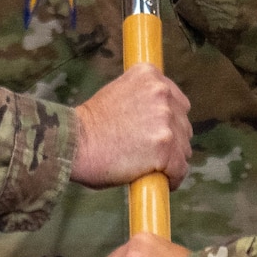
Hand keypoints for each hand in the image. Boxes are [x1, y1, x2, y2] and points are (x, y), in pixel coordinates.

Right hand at [71, 63, 192, 186]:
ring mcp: (165, 119)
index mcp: (150, 75)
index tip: (160, 134)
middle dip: (172, 141)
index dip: (169, 121)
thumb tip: (158, 120)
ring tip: (152, 168)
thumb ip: (142, 100)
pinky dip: (173, 178)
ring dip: (172, 160)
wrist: (73, 143)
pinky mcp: (165, 147)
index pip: (176, 101)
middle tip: (151, 154)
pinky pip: (180, 169)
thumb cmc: (89, 125)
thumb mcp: (117, 94)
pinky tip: (161, 181)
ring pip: (183, 148)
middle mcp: (161, 92)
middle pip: (183, 124)